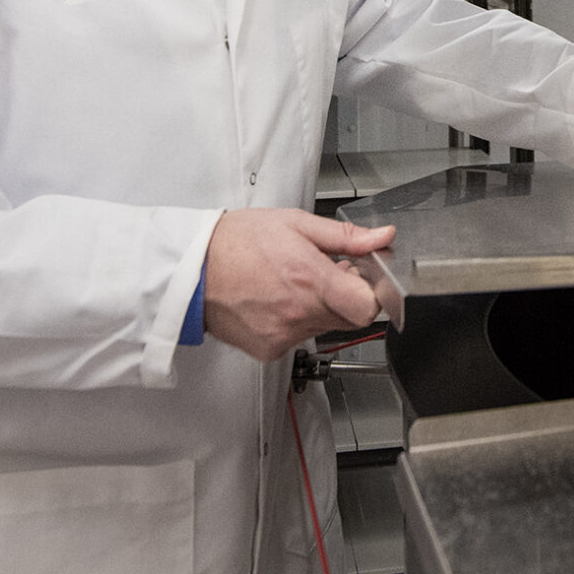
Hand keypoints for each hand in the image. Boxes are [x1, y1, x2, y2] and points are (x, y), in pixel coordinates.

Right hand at [201, 208, 391, 362]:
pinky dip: (294, 321)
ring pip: (324, 327)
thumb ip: (345, 236)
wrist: (193, 269)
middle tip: (324, 273)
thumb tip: (381, 237)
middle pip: (350, 319)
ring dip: (319, 307)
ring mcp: (284, 336)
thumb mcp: (295, 223)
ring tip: (291, 282)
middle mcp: (299, 314)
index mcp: (310, 280)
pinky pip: (297, 338)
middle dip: (345, 296)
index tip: (360, 277)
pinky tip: (276, 299)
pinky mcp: (269, 349)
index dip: (371, 291)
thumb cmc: (236, 242)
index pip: (368, 307)